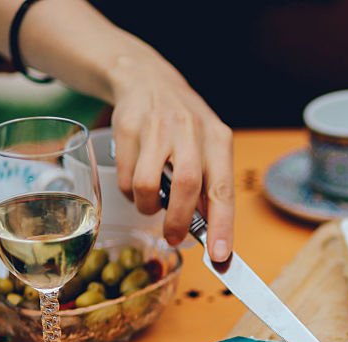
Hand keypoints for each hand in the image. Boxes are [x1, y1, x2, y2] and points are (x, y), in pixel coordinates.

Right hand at [108, 58, 233, 260]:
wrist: (147, 79)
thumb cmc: (184, 127)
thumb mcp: (208, 147)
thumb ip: (210, 185)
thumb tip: (211, 233)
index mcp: (218, 140)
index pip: (223, 189)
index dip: (222, 226)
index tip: (220, 256)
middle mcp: (190, 131)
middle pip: (187, 187)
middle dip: (179, 221)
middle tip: (173, 237)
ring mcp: (157, 128)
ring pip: (147, 185)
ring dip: (148, 206)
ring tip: (152, 203)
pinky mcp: (127, 128)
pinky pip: (124, 177)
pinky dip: (129, 192)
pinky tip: (136, 182)